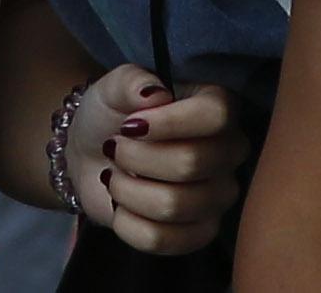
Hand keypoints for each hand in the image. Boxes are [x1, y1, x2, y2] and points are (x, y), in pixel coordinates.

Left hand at [74, 64, 249, 255]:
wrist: (92, 155)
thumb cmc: (112, 114)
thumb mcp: (115, 86)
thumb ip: (132, 81)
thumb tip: (156, 93)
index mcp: (218, 106)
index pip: (216, 115)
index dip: (169, 123)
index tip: (130, 124)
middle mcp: (228, 152)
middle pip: (191, 163)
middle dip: (136, 157)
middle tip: (115, 148)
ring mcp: (217, 196)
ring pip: (173, 205)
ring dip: (127, 190)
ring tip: (114, 176)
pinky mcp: (198, 233)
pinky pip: (162, 240)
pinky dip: (127, 223)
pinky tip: (120, 206)